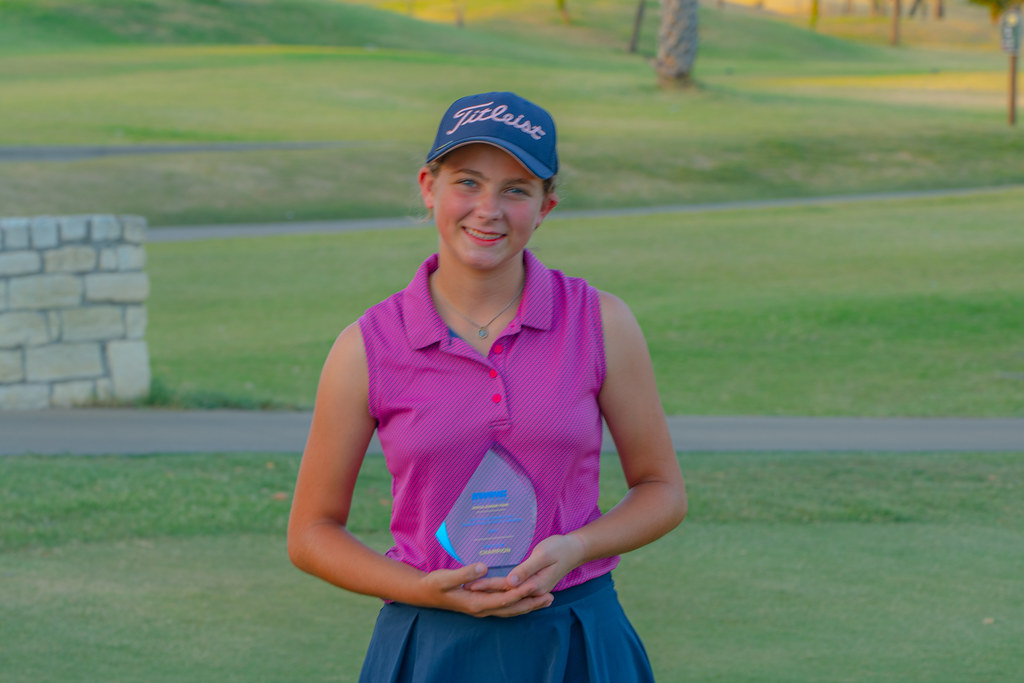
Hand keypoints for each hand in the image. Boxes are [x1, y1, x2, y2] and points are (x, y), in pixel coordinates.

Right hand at [420, 563, 553, 617]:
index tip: (534, 587)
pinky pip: (505, 608)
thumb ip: (464, 572)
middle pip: (511, 609)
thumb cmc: (435, 584)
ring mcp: (482, 609)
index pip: (502, 600)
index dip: (519, 594)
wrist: (425, 593)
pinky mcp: (482, 605)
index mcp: (475, 603)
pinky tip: (527, 600)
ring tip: (546, 600)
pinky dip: (518, 604)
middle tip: (550, 598)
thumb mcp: (446, 577)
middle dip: (531, 604)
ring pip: (510, 611)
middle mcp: (481, 609)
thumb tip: (483, 568)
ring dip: (528, 606)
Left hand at [470, 534, 585, 599]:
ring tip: (472, 592)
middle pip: (504, 593)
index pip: (505, 588)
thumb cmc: (559, 549)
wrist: (575, 550)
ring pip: (508, 595)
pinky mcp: (533, 585)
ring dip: (490, 594)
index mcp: (534, 585)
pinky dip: (501, 591)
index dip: (487, 586)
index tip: (470, 584)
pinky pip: (513, 592)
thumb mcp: (543, 555)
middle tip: (463, 589)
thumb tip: (510, 582)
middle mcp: (533, 591)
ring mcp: (533, 589)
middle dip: (484, 591)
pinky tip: (491, 591)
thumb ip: (526, 569)